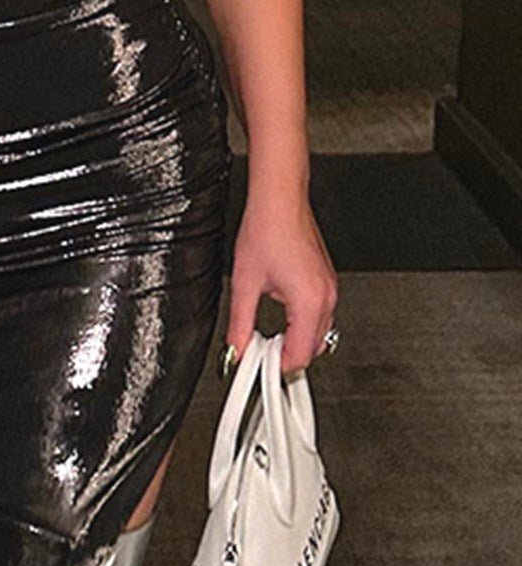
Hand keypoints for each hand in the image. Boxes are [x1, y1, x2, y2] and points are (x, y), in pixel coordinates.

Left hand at [223, 189, 338, 376]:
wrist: (280, 199)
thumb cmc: (267, 229)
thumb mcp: (244, 282)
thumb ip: (239, 322)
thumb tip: (236, 348)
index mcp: (309, 301)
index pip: (300, 356)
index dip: (276, 366)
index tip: (258, 365)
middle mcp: (326, 296)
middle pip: (314, 349)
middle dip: (286, 355)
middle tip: (259, 351)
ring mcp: (329, 288)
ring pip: (319, 332)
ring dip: (295, 338)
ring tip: (266, 333)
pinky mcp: (325, 280)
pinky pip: (320, 314)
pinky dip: (302, 322)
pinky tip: (279, 313)